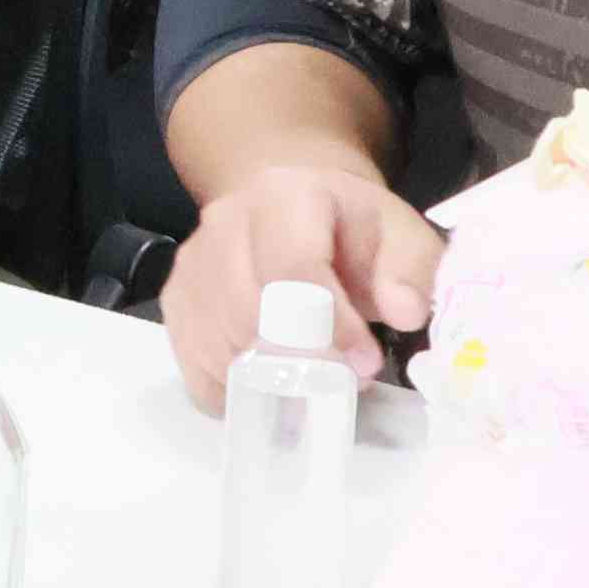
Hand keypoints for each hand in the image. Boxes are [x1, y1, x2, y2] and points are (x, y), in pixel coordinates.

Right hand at [158, 158, 446, 411]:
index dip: (329, 324)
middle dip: (303, 360)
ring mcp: (194, 264)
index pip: (293, 265)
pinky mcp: (176, 301)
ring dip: (271, 379)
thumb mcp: (401, 238)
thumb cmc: (353, 232)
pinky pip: (198, 368)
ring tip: (314, 384)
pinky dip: (236, 392)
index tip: (366, 363)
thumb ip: (412, 271)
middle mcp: (225, 222)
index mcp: (285, 195)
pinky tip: (273, 385)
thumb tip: (404, 311)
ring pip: (221, 346)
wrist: (291, 212)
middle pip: (250, 312)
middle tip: (344, 381)